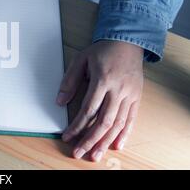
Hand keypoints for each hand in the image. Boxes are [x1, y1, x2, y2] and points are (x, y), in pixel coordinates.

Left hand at [57, 40, 143, 161]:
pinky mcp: (137, 97)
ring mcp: (130, 94)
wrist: (127, 42)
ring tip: (96, 154)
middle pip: (103, 121)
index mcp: (103, 80)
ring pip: (118, 123)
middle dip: (90, 139)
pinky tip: (116, 145)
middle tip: (79, 152)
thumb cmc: (102, 51)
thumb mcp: (80, 60)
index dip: (77, 125)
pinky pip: (131, 119)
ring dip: (105, 141)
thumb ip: (69, 81)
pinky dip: (124, 133)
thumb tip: (60, 101)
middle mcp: (118, 89)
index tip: (67, 136)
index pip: (88, 109)